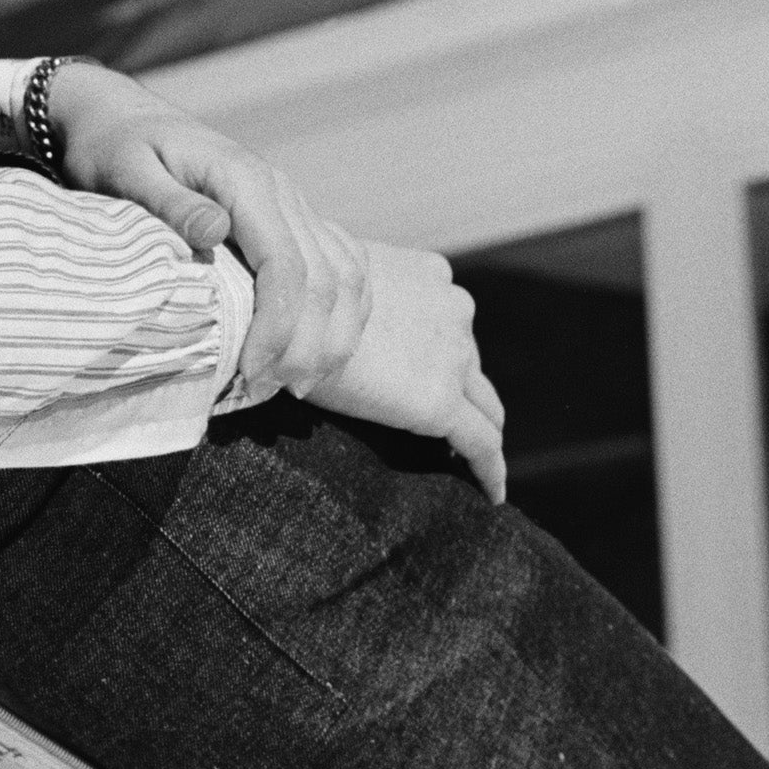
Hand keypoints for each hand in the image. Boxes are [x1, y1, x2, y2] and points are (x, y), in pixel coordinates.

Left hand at [35, 66, 372, 408]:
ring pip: (346, 275)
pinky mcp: (290, 218)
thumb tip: (216, 231)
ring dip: (332, 335)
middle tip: (269, 391)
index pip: (287, 267)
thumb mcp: (124, 169)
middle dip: (308, 345)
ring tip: (295, 383)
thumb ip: (168, 201)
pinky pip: (342, 265)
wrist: (118, 116)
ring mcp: (291, 204)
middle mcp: (281, 192)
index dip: (278, 328)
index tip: (249, 373)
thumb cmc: (112, 148)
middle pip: (327, 280)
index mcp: (245, 181)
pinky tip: (319, 350)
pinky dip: (342, 312)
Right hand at [285, 237, 509, 502]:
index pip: (447, 321)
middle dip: (458, 389)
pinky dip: (489, 469)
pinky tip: (491, 494)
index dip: (441, 352)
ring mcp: (454, 354)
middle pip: (468, 361)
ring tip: (464, 459)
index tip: (428, 374)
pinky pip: (481, 443)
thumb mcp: (330, 276)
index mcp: (430, 275)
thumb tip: (325, 318)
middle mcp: (454, 309)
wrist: (278, 312)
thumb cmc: (285, 293)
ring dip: (473, 425)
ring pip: (482, 402)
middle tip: (442, 422)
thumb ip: (349, 293)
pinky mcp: (440, 401)